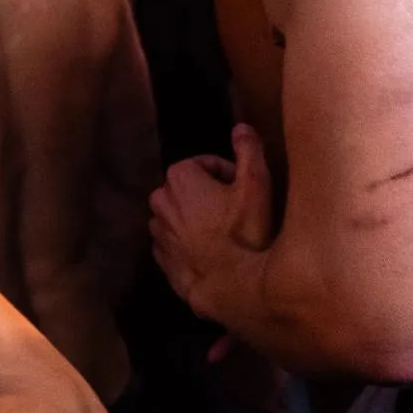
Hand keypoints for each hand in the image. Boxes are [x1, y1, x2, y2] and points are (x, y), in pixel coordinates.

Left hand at [151, 123, 275, 321]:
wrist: (227, 284)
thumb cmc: (243, 232)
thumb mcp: (256, 185)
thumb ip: (248, 150)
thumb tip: (241, 127)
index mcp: (178, 177)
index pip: (206, 164)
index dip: (229, 174)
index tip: (244, 189)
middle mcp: (159, 200)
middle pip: (191, 188)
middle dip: (212, 194)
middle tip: (238, 211)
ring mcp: (157, 229)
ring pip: (182, 213)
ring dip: (200, 217)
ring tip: (227, 232)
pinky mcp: (159, 254)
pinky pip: (176, 238)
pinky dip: (191, 239)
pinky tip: (213, 250)